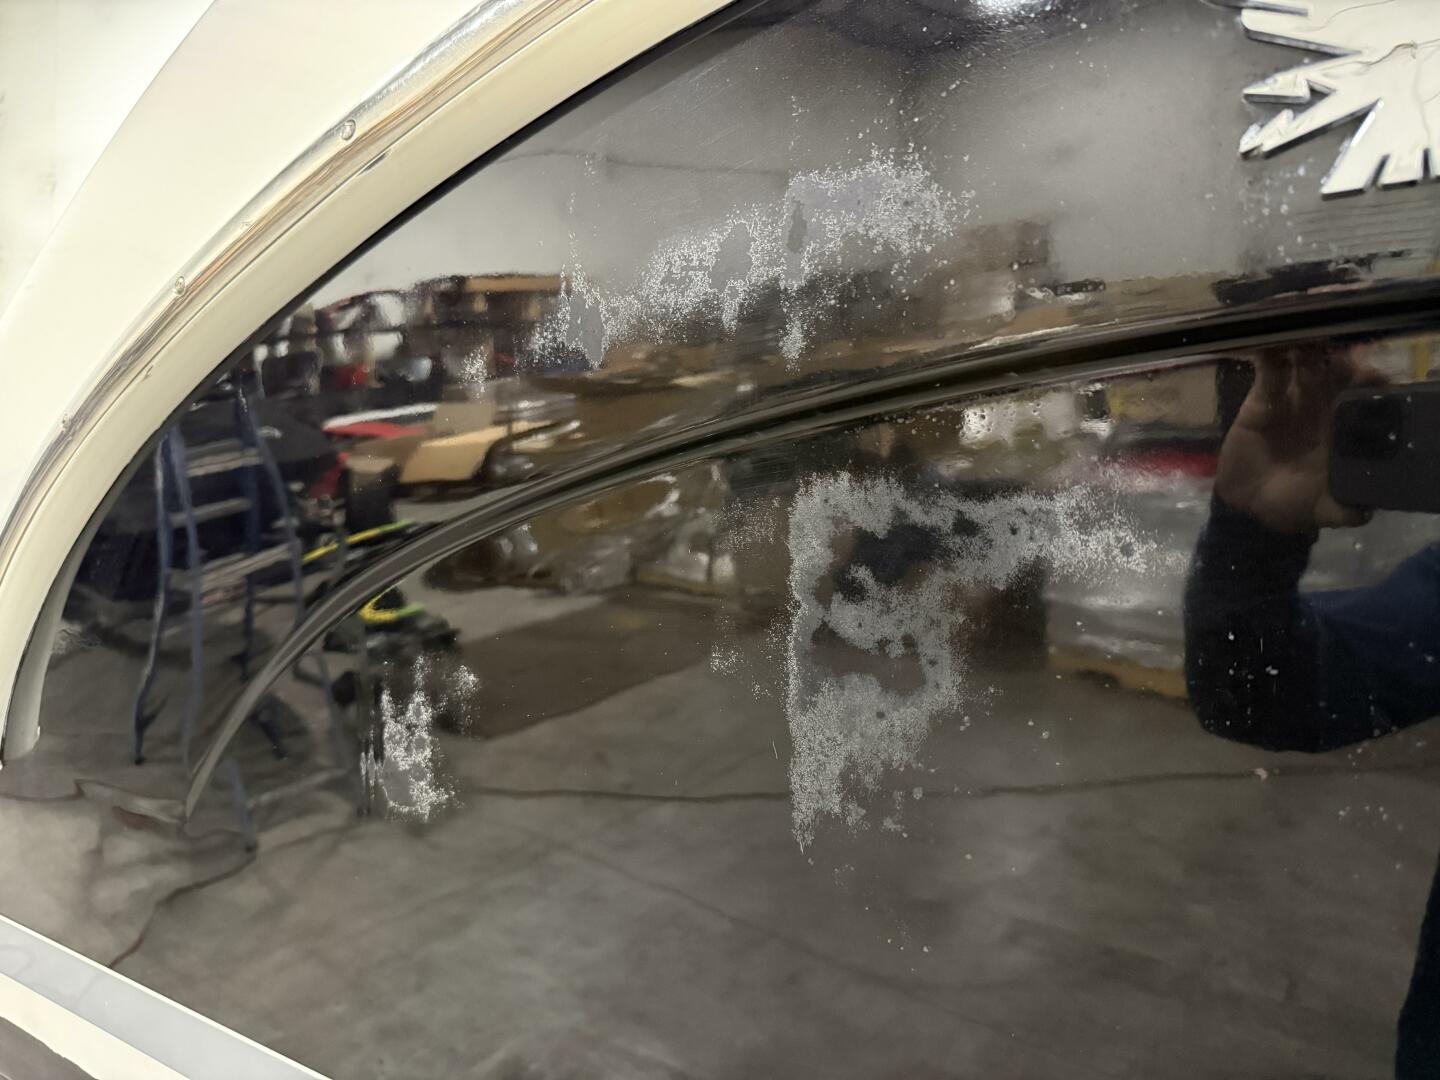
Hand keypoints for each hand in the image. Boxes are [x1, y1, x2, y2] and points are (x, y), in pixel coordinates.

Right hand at [1215, 346, 1381, 534]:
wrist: (1246, 506)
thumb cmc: (1291, 505)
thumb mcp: (1323, 510)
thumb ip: (1344, 510)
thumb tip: (1364, 512)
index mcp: (1343, 427)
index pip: (1362, 395)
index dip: (1367, 381)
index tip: (1367, 375)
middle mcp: (1323, 407)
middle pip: (1336, 372)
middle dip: (1338, 356)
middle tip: (1334, 346)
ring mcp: (1292, 400)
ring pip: (1305, 364)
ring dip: (1306, 347)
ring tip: (1304, 335)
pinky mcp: (1261, 400)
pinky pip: (1268, 372)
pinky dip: (1269, 355)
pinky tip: (1269, 344)